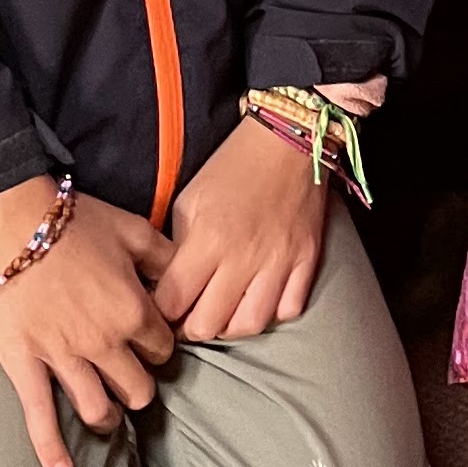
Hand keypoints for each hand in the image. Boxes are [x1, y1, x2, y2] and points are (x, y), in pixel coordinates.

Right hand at [0, 179, 174, 466]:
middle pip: (137, 388)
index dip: (159, 347)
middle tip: (132, 381)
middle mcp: (105, 344)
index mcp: (134, 312)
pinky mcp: (25, 368)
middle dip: (138, 387)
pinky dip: (52, 451)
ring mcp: (65, 361)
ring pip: (98, 409)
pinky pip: (40, 417)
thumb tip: (186, 273)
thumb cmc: (73, 222)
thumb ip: (165, 256)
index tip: (152, 343)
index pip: (163, 350)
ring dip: (107, 416)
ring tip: (107, 415)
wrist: (10, 223)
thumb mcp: (132, 229)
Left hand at [157, 115, 329, 342]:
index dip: (161, 311)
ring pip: (249, 325)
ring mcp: (279, 262)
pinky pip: (288, 309)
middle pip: (208, 324)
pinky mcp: (307, 260)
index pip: (173, 303)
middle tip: (189, 314)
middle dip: (191, 326)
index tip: (162, 306)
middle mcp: (244, 258)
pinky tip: (258, 299)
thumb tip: (167, 283)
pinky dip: (271, 313)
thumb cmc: (232, 166)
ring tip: (223, 312)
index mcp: (208, 239)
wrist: (287, 140)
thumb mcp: (189, 199)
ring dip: (230, 326)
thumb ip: (177, 246)